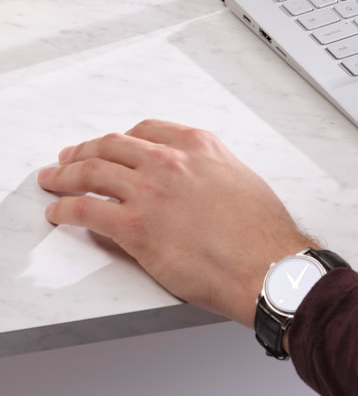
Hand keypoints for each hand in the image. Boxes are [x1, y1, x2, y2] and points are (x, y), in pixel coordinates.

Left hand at [37, 120, 311, 326]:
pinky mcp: (134, 226)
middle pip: (112, 145)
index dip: (121, 138)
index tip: (111, 144)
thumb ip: (211, 171)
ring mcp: (150, 192)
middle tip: (70, 158)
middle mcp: (171, 161)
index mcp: (200, 147)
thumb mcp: (242, 181)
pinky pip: (85, 210)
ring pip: (91, 171)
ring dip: (64, 175)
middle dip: (85, 150)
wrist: (267, 265)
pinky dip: (64, 209)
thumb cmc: (262, 233)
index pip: (147, 130)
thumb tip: (195, 182)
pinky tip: (58, 213)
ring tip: (53, 180)